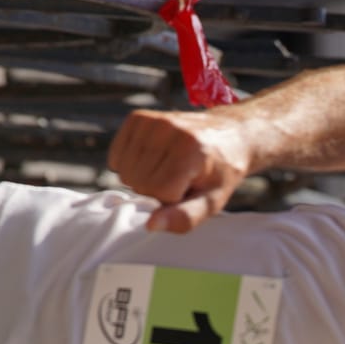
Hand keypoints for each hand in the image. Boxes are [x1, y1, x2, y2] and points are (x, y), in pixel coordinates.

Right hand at [106, 109, 254, 233]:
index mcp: (191, 151)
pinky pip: (116, 158)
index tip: (189, 188)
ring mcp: (151, 120)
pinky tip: (153, 159)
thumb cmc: (218, 173)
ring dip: (143, 178)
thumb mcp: (212, 201)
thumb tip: (150, 226)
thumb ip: (184, 217)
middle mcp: (169, 129)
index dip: (172, 199)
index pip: (158, 193)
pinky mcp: (137, 117)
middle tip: (179, 178)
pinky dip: (131, 165)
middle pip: (139, 183)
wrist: (228, 134)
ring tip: (168, 168)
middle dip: (156, 190)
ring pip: (125, 173)